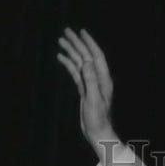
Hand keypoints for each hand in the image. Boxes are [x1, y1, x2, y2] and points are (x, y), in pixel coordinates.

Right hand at [57, 28, 116, 160]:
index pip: (96, 56)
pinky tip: (62, 58)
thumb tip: (86, 61)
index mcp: (103, 79)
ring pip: (80, 64)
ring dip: (71, 52)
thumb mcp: (94, 99)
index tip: (81, 32)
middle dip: (77, 44)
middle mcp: (97, 79)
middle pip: (86, 57)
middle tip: (66, 32)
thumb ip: (91, 80)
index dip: (89, 43)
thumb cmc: (98, 119)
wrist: (98, 133)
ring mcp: (90, 84)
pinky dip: (69, 65)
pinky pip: (76, 73)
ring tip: (61, 41)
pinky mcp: (84, 90)